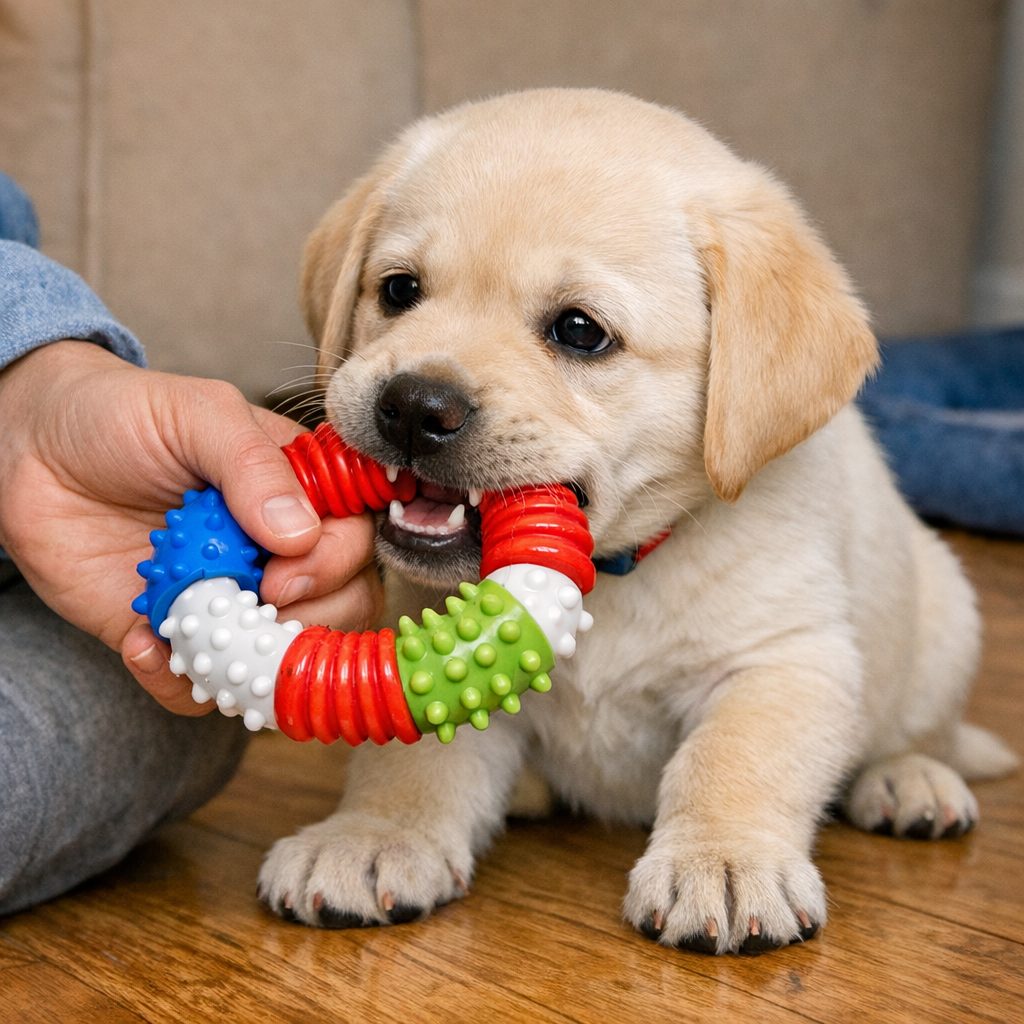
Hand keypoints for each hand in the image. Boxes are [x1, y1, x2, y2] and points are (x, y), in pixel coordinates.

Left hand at [0, 341, 383, 713]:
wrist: (29, 450)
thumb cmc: (121, 415)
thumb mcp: (197, 413)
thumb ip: (254, 463)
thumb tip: (300, 534)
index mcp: (298, 493)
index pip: (356, 538)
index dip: (337, 560)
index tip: (288, 564)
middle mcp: (276, 552)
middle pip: (342, 604)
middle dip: (310, 615)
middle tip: (254, 598)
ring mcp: (230, 597)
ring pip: (284, 657)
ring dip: (251, 658)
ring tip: (194, 628)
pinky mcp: (177, 634)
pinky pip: (200, 687)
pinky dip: (181, 681)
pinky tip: (144, 642)